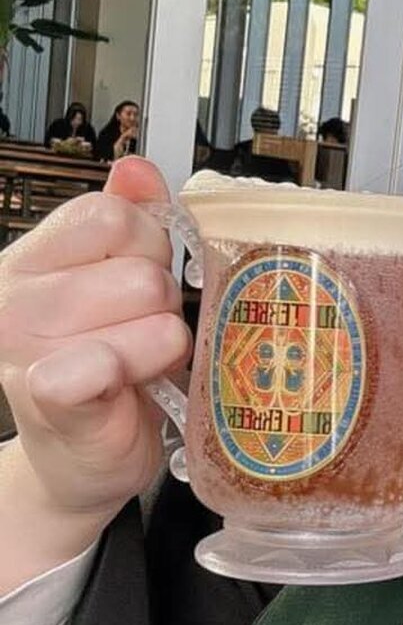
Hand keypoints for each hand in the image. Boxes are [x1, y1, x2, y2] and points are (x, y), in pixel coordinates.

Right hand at [0, 158, 190, 525]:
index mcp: (31, 259)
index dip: (148, 244)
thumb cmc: (106, 365)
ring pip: (152, 312)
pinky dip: (138, 370)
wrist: (83, 457)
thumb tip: (135, 167)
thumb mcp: (115, 281)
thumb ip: (129, 218)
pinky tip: (127, 385)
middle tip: (141, 331)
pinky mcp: (52, 400)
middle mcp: (15, 299)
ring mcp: (27, 350)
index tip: (140, 276)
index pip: (111, 214)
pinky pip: (107, 361)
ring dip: (165, 340)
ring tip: (140, 361)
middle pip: (142, 268)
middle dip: (163, 300)